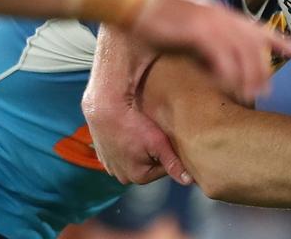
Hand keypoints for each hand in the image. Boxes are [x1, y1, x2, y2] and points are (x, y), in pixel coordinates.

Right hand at [82, 67, 190, 185]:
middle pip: (147, 165)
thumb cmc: (134, 124)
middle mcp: (123, 176)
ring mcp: (110, 167)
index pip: (163, 169)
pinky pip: (120, 153)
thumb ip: (173, 163)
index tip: (162, 139)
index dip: (166, 152)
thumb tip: (188, 181)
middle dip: (151, 152)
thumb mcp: (158, 143)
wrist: (105, 108)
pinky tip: (126, 133)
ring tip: (137, 132)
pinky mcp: (102, 156)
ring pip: (133, 159)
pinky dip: (124, 145)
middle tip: (149, 134)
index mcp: (138, 177)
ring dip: (137, 149)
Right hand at [128, 0, 290, 102]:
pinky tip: (228, 84)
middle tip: (266, 90)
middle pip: (253, 42)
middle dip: (264, 67)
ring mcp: (208, 20)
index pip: (253, 26)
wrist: (131, 1)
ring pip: (241, 50)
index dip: (275, 40)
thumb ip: (201, 40)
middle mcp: (218, 15)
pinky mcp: (195, 29)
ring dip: (249, 74)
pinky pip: (220, 54)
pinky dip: (227, 71)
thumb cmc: (152, 15)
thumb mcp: (184, 26)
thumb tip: (211, 61)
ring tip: (252, 94)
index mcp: (216, 12)